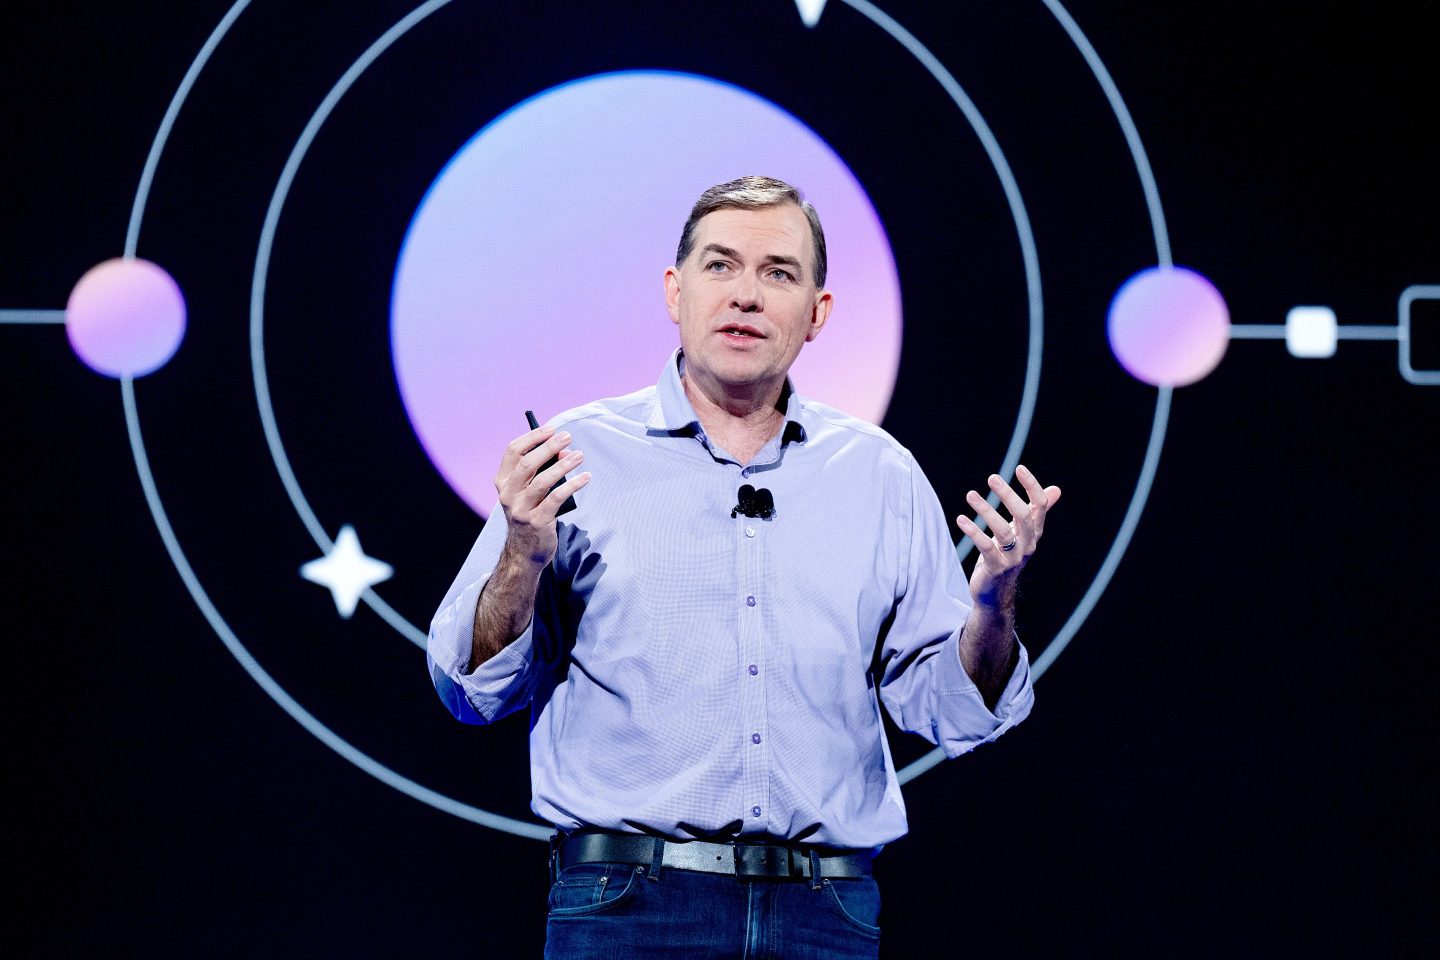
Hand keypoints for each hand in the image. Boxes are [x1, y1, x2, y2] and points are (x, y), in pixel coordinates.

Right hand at [494, 424, 590, 567]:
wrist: (525, 552)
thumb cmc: (530, 513)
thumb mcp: (531, 491)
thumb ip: (544, 470)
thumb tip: (565, 452)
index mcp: (503, 483)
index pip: (513, 452)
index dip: (532, 437)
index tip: (551, 429)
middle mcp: (507, 495)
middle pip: (527, 464)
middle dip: (548, 447)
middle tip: (567, 437)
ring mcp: (520, 509)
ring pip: (542, 481)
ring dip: (563, 465)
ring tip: (579, 456)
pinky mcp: (537, 522)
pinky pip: (556, 498)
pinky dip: (572, 485)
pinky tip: (585, 477)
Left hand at [954, 464, 1060, 608]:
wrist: (996, 592)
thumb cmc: (1007, 555)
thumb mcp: (1021, 532)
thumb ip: (1037, 511)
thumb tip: (1057, 489)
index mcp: (1033, 532)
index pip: (1039, 506)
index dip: (1032, 487)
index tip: (1019, 468)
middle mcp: (1027, 544)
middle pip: (1023, 516)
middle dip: (1008, 495)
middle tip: (992, 477)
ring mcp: (1013, 558)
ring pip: (1002, 531)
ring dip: (986, 510)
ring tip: (971, 495)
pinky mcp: (996, 568)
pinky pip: (986, 547)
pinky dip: (974, 532)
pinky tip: (961, 519)